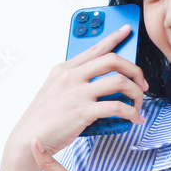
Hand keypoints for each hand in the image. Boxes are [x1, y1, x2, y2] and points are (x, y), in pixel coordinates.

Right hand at [10, 24, 148, 156]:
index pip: (95, 48)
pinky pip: (117, 107)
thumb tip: (101, 83)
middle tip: (142, 83)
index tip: (127, 31)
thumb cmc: (43, 118)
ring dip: (136, 93)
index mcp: (65, 69)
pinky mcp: (83, 111)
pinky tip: (134, 118)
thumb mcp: (54, 90)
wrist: (28, 138)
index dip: (114, 37)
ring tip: (139, 104)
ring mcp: (77, 93)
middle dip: (134, 70)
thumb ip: (74, 82)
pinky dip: (131, 113)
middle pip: (113, 61)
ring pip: (119, 81)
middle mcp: (72, 76)